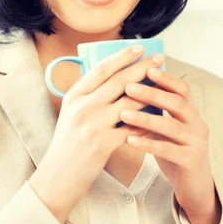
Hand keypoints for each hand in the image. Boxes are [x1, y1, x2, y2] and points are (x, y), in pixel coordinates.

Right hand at [29, 46, 163, 223]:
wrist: (57, 176)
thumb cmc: (67, 144)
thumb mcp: (70, 113)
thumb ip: (88, 96)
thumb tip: (114, 78)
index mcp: (74, 95)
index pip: (101, 68)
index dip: (123, 56)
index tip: (139, 48)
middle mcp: (83, 106)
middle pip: (119, 81)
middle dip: (142, 67)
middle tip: (159, 58)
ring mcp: (93, 124)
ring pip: (129, 102)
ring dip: (150, 92)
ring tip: (164, 85)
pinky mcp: (103, 144)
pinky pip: (132, 128)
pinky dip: (147, 121)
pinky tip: (160, 116)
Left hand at [121, 67, 220, 223]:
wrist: (194, 186)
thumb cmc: (175, 152)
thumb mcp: (167, 129)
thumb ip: (156, 111)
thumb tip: (129, 88)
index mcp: (191, 113)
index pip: (182, 89)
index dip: (166, 78)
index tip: (147, 68)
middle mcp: (197, 124)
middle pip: (177, 103)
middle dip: (152, 93)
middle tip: (128, 87)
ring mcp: (197, 143)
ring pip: (171, 126)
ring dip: (146, 118)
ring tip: (123, 113)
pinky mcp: (191, 161)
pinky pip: (168, 150)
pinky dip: (148, 144)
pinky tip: (130, 140)